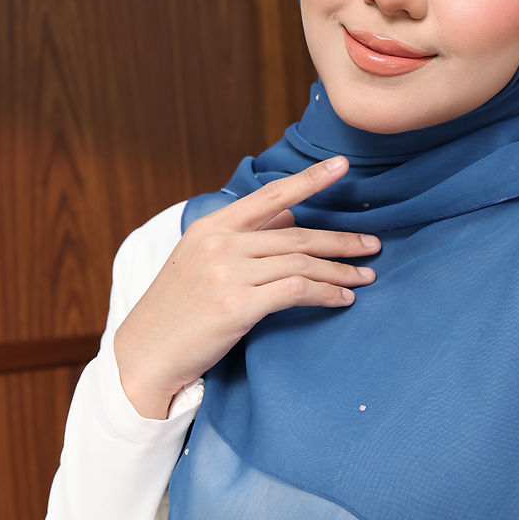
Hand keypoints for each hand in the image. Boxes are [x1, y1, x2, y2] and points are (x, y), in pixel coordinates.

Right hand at [113, 155, 377, 418]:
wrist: (145, 354)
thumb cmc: (178, 311)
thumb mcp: (203, 261)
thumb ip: (246, 236)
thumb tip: (291, 216)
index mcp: (212, 227)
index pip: (270, 195)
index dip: (310, 179)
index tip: (342, 165)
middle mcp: (220, 244)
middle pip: (297, 236)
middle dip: (340, 241)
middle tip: (373, 245)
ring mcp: (228, 274)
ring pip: (301, 264)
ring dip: (340, 271)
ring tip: (366, 277)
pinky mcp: (237, 306)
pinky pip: (296, 292)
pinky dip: (326, 294)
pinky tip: (343, 299)